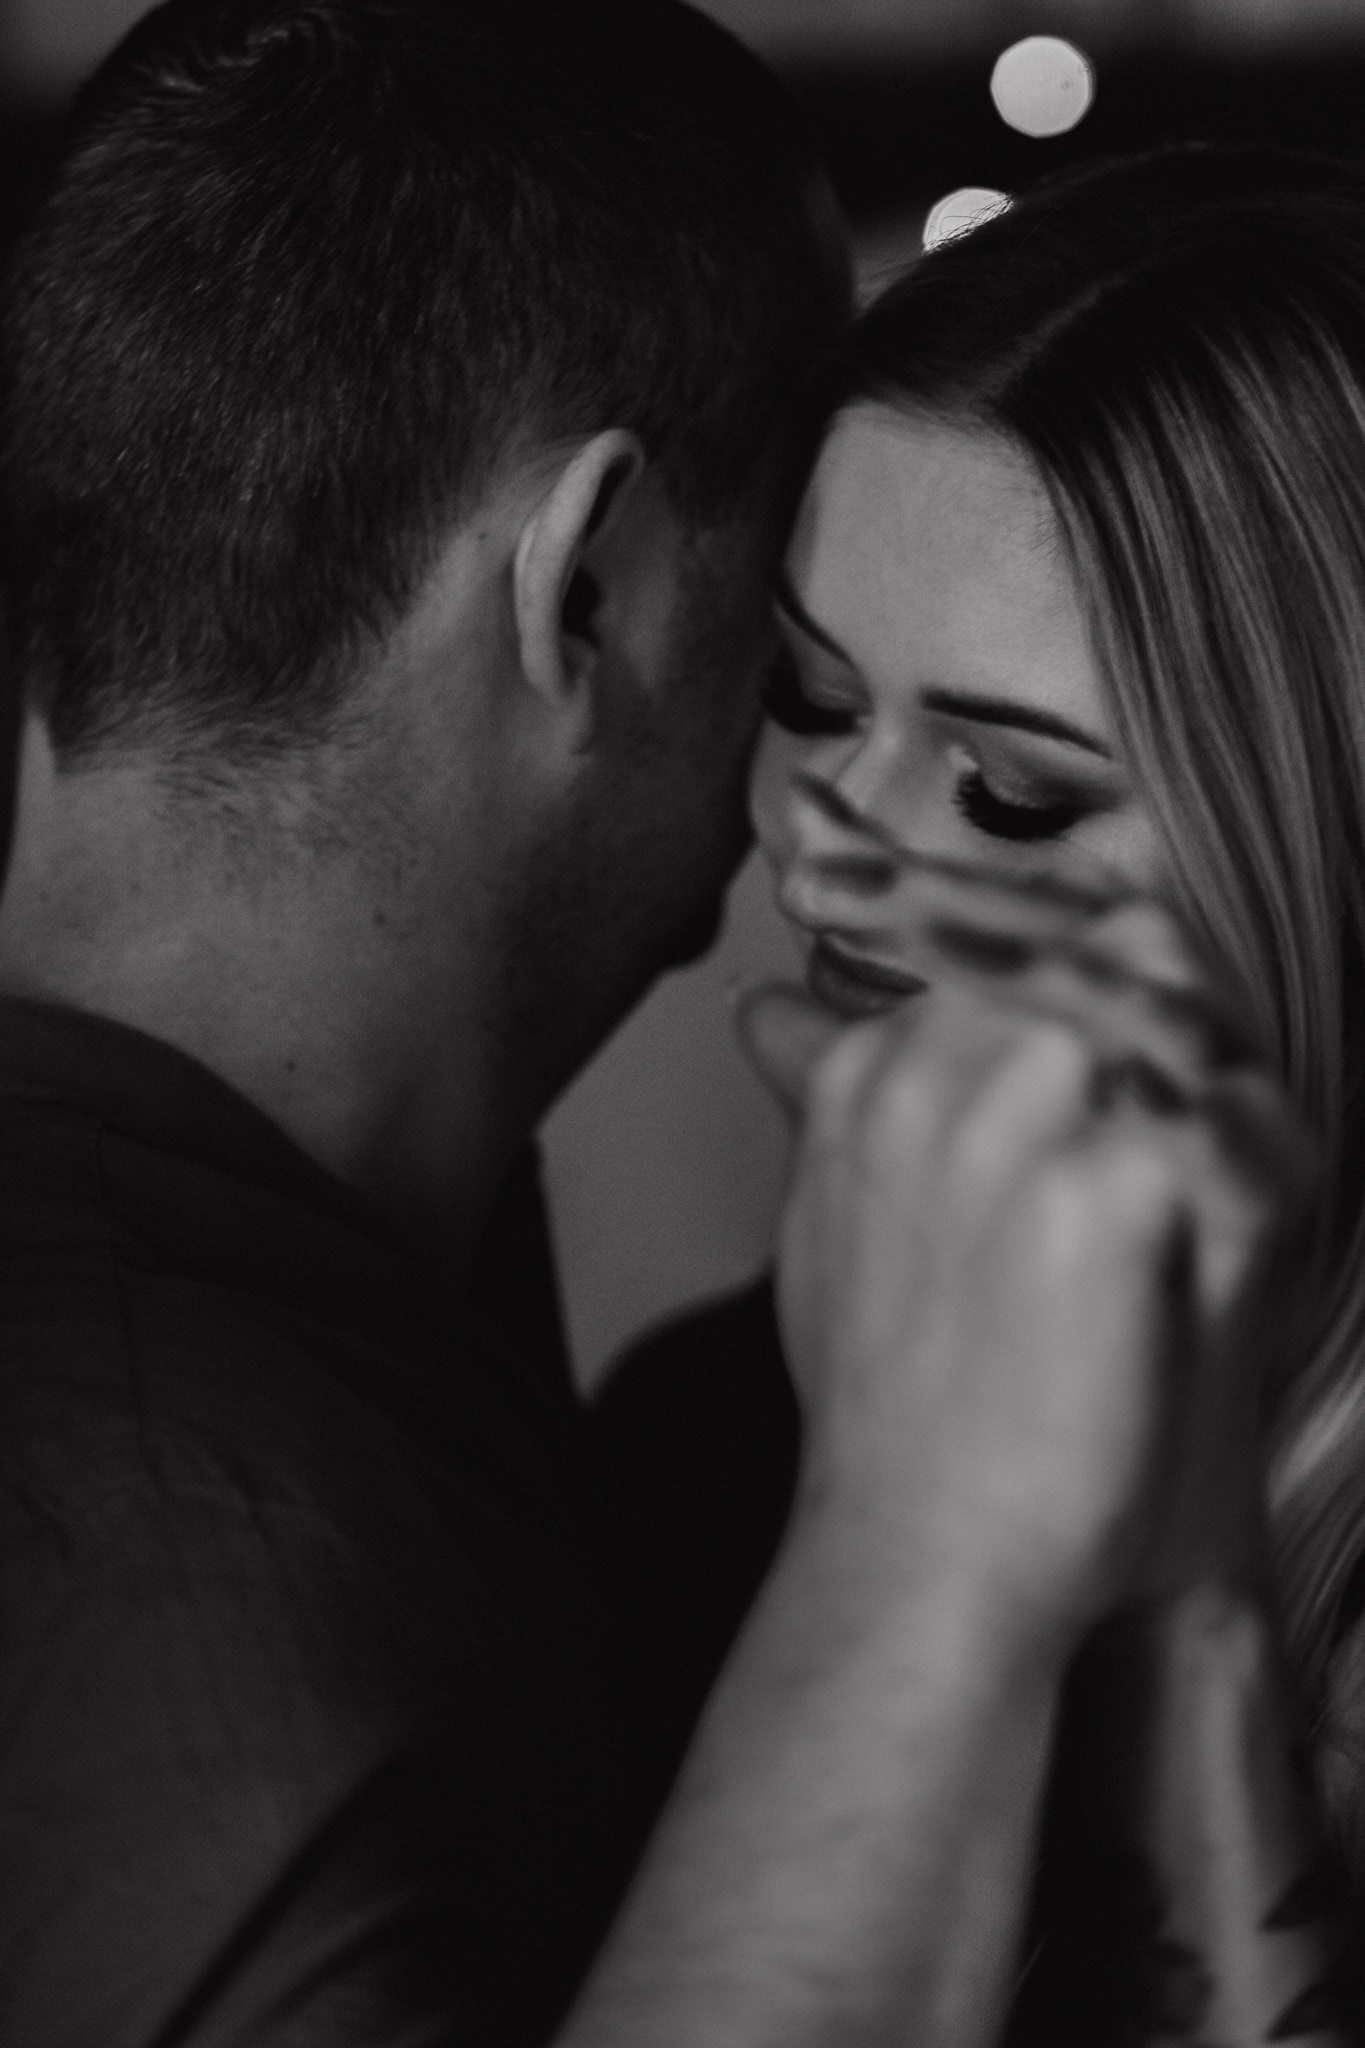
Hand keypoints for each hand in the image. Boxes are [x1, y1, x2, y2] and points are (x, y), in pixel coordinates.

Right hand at [738, 967, 1312, 1645]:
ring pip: (1200, 1022)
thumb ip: (824, 1091)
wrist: (923, 1550)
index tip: (1142, 1049)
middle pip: (1127, 951)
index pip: (1026, 942)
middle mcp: (943, 1067)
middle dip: (1185, 1024)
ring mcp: (1031, 1114)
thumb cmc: (890, 1409)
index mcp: (873, 1068)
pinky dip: (1271, 1180)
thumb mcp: (823, 1224)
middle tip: (1195, 1129)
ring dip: (1229, 1096)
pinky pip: (1253, 1125)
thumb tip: (773, 1010)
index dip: (1110, 984)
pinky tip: (1227, 1256)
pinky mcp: (1119, 1190)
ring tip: (1202, 1208)